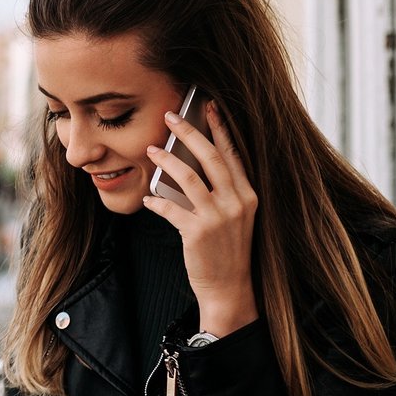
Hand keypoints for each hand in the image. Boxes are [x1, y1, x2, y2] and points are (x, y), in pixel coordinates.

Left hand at [143, 101, 259, 335]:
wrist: (229, 287)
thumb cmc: (227, 250)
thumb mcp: (234, 217)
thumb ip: (221, 192)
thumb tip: (191, 165)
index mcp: (247, 194)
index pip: (232, 154)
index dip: (219, 128)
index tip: (208, 107)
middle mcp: (237, 201)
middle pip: (210, 157)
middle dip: (189, 132)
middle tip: (170, 116)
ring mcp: (218, 217)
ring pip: (188, 177)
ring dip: (166, 160)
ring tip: (151, 150)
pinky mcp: (198, 232)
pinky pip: (170, 208)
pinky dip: (156, 201)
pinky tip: (148, 198)